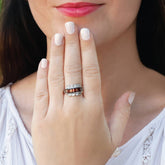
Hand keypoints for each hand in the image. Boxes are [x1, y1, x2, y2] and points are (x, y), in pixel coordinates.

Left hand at [31, 22, 134, 164]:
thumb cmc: (92, 158)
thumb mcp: (113, 138)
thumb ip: (122, 113)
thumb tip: (130, 94)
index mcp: (93, 110)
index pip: (91, 72)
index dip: (89, 51)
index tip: (86, 35)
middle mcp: (74, 108)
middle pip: (73, 69)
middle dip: (72, 45)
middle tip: (70, 27)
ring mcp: (55, 112)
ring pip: (55, 76)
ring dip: (57, 54)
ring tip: (57, 36)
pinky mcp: (40, 119)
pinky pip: (41, 92)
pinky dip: (43, 74)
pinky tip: (45, 60)